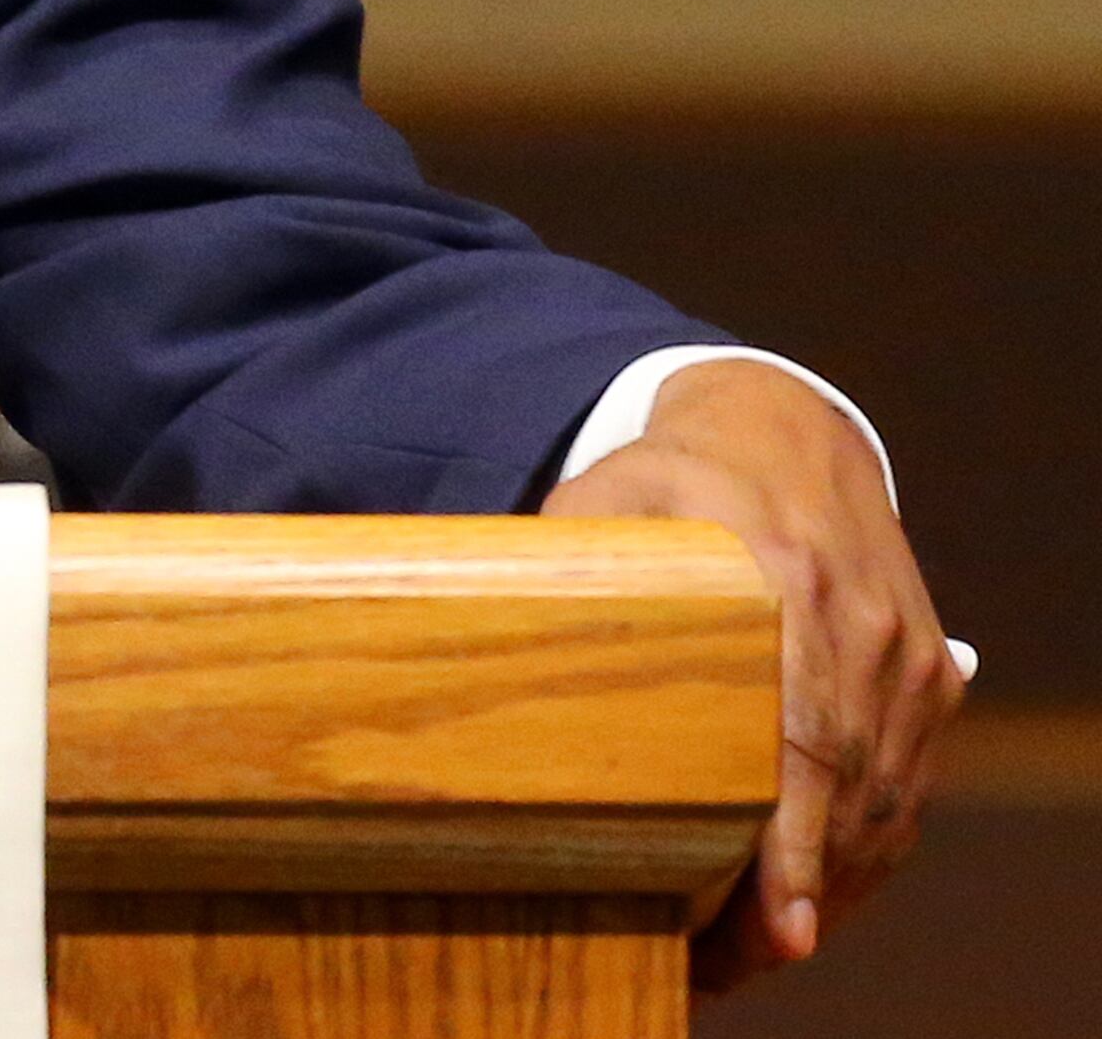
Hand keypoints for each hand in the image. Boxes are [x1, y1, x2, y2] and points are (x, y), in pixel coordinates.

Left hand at [543, 359, 965, 991]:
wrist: (787, 430)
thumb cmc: (674, 476)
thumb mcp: (607, 499)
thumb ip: (559, 575)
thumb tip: (469, 646)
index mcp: (784, 578)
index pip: (802, 735)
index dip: (793, 842)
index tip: (782, 926)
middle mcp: (862, 629)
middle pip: (844, 797)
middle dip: (793, 899)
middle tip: (721, 968)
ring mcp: (908, 661)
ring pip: (880, 811)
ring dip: (824, 893)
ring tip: (742, 955)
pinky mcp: (930, 684)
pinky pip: (904, 794)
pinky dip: (857, 856)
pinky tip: (800, 902)